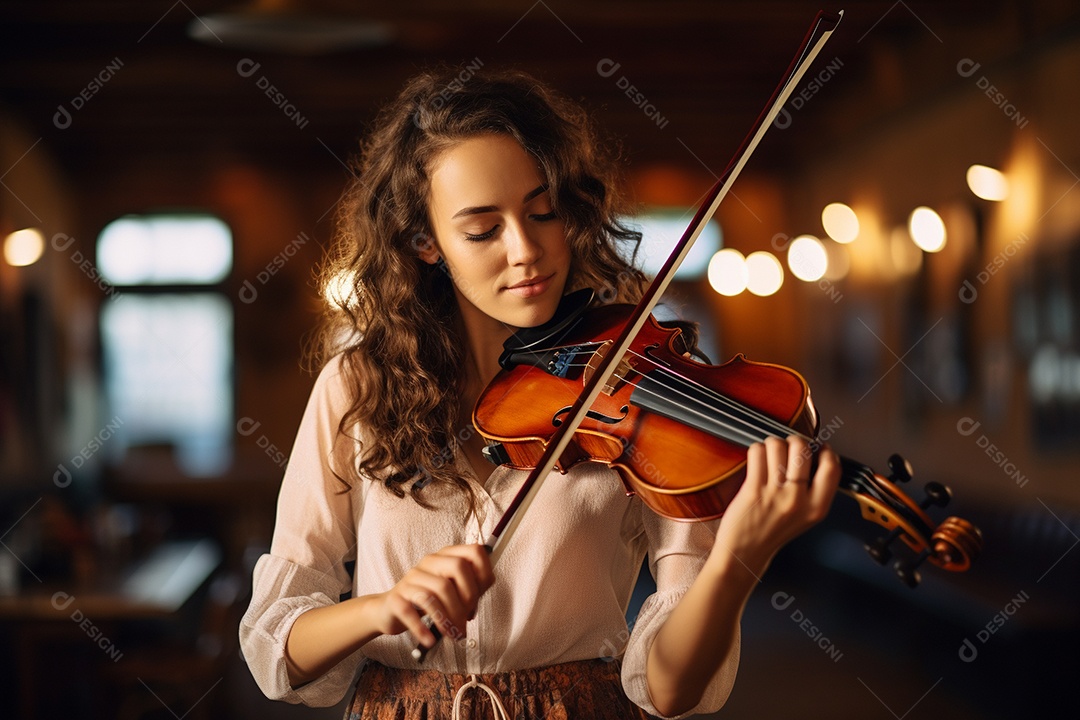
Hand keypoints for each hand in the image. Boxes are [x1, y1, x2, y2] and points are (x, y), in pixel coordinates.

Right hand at [371, 544, 493, 648]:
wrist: (390, 611)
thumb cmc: (427, 602)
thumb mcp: (451, 592)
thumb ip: (469, 591)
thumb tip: (478, 597)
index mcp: (446, 557)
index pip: (474, 551)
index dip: (483, 574)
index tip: (479, 598)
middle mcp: (429, 563)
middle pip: (457, 567)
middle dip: (467, 598)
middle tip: (465, 621)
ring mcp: (411, 579)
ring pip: (436, 592)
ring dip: (449, 619)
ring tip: (453, 635)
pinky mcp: (396, 599)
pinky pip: (411, 612)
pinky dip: (423, 629)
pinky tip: (431, 640)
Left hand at [711, 436, 840, 576]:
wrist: (746, 553)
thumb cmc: (773, 532)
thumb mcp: (806, 516)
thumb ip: (814, 490)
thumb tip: (816, 455)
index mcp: (817, 507)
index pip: (832, 467)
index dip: (825, 451)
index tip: (818, 448)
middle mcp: (799, 500)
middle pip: (803, 449)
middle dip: (794, 441)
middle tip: (788, 448)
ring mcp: (776, 494)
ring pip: (778, 446)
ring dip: (772, 444)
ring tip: (769, 455)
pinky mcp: (753, 489)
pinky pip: (758, 453)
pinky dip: (756, 450)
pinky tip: (756, 461)